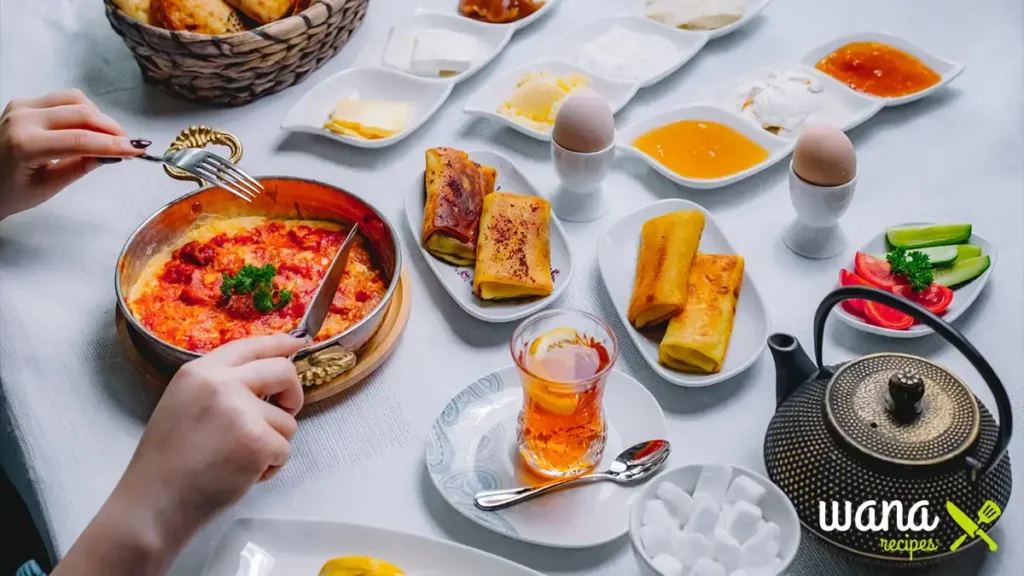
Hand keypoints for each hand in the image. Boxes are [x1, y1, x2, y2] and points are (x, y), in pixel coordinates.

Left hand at [0, 89, 144, 220]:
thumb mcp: (49, 186)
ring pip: (74, 100)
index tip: (138, 150)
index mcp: (25, 145)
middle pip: (81, 113)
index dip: (114, 144)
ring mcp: (21, 106)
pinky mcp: (24, 103)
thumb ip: (82, 166)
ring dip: (99, 117)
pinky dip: (83, 111)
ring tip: (110, 137)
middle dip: (111, 128)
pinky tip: (90, 129)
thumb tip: (114, 155)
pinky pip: (62, 99)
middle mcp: (22, 119)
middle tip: (129, 144)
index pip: (81, 139)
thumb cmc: (11, 192)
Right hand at [51, 334, 306, 575]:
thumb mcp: (183, 403)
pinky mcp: (258, 441)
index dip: (279, 344)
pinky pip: (284, 449)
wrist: (155, 503)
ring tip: (239, 459)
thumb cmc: (168, 461)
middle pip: (283, 371)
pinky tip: (241, 475)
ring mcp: (242, 411)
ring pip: (287, 420)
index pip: (251, 345)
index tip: (298, 343)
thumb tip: (263, 376)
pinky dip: (270, 466)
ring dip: (273, 443)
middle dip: (293, 393)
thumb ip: (220, 385)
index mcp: (200, 371)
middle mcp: (223, 383)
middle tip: (285, 410)